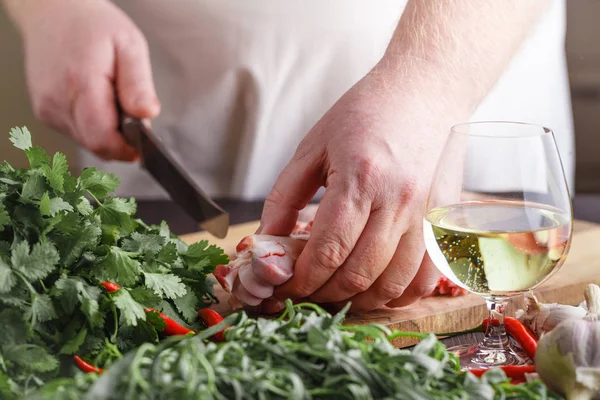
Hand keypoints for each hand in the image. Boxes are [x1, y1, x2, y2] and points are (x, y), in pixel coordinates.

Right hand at [18, 0, 159, 160]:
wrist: (54, 12)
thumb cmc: (93, 25)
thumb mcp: (130, 46)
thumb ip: (139, 85)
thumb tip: (147, 115)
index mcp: (81, 84)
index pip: (103, 139)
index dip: (127, 149)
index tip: (143, 145)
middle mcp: (58, 100)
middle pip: (96, 145)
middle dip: (120, 139)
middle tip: (131, 113)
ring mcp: (47, 108)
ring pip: (87, 141)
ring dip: (106, 131)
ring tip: (111, 99)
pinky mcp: (44, 111)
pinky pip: (76, 132)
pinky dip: (92, 125)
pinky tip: (96, 100)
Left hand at [258, 72, 452, 311]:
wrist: (423, 91)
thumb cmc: (365, 113)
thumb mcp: (313, 146)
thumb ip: (285, 197)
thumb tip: (266, 240)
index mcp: (360, 178)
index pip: (328, 250)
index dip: (302, 279)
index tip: (286, 287)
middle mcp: (397, 201)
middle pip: (358, 273)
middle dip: (324, 294)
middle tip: (305, 293)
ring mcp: (426, 214)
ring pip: (393, 282)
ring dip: (359, 300)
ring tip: (336, 293)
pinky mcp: (444, 221)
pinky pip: (426, 276)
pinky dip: (400, 294)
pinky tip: (377, 290)